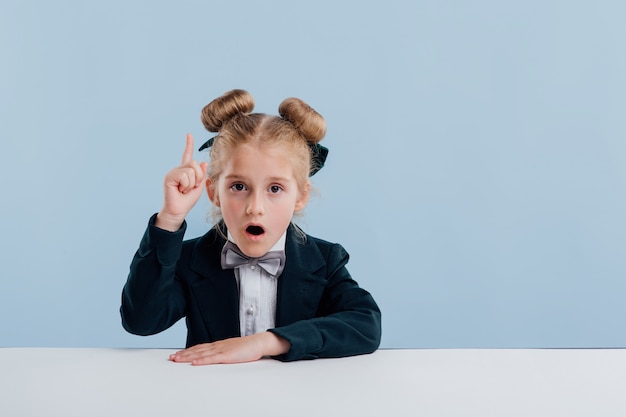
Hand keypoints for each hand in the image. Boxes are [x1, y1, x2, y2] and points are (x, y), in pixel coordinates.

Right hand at [156, 134, 207, 230]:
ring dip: (191, 183)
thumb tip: (204, 162)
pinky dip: (186, 185)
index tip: (189, 135)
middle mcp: (179, 169)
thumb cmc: (187, 200)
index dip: (189, 145)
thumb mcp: (199, 186)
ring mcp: (173, 172)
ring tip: (184, 190)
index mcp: (186, 171)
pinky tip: (179, 190)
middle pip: (195, 164)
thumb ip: (202, 175)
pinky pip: (184, 176)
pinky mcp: (169, 176)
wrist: (178, 210)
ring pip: (191, 170)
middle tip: (190, 188)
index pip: (187, 155)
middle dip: (198, 178)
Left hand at [169, 332, 289, 364]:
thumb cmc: (248, 348)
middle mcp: (217, 346)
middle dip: (183, 354)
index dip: (188, 351)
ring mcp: (221, 350)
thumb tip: (215, 358)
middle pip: (197, 350)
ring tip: (177, 360)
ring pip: (201, 353)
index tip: (177, 354)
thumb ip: (223, 353)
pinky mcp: (226, 355)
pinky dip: (202, 360)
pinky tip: (194, 362)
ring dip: (188, 357)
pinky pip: (212, 358)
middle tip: (172, 358)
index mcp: (218, 345)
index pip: (199, 348)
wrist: (258, 342)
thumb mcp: (232, 350)